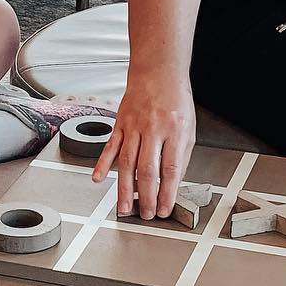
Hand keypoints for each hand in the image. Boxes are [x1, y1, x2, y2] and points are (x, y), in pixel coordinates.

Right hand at [91, 69, 196, 218]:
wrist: (158, 72)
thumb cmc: (175, 99)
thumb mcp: (188, 128)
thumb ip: (180, 156)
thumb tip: (173, 183)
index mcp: (175, 131)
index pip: (171, 169)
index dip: (167, 192)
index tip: (164, 209)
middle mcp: (153, 129)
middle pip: (147, 170)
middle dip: (146, 196)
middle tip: (145, 214)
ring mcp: (134, 126)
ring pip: (127, 162)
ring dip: (124, 188)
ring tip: (124, 207)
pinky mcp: (120, 123)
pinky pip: (110, 146)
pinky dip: (101, 164)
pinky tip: (97, 178)